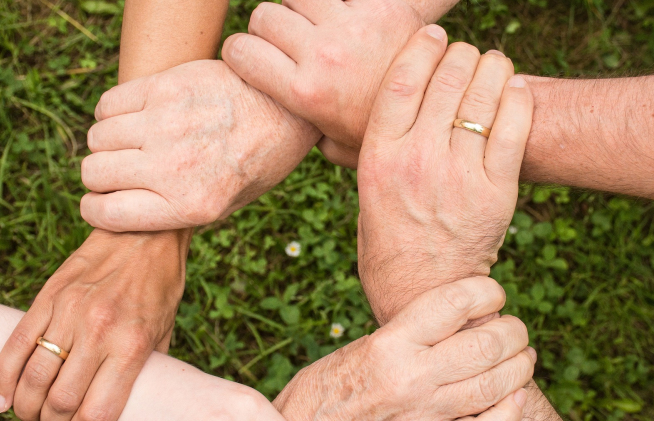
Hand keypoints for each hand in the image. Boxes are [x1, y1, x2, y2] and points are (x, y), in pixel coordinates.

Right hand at [0, 229, 189, 420]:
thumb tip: (129, 404)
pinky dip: (3, 378)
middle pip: (60, 402)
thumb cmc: (160, 286)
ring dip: (27, 408)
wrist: (144, 233)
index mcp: (131, 345)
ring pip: (33, 378)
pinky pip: (15, 344)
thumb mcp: (165, 331)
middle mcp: (99, 331)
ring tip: (32, 414)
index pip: (97, 413)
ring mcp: (69, 312)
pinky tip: (4, 398)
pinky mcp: (48, 296)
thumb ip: (145, 369)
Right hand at [79, 59, 319, 231]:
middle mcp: (174, 167)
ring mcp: (167, 124)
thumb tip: (123, 212)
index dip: (95, 209)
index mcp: (190, 205)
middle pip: (94, 173)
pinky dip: (112, 113)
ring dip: (107, 143)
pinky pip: (108, 104)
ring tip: (131, 142)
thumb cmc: (256, 162)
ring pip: (97, 137)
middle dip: (100, 176)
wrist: (286, 109)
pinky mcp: (165, 87)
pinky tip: (135, 116)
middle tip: (120, 170)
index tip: (100, 202)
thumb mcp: (226, 205)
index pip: (106, 214)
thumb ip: (175, 213)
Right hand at [222, 0, 457, 167]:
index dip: (240, 52)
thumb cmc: (381, 136)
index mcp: (304, 92)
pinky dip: (335, 2)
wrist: (440, 115)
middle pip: (265, 16)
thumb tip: (284, 126)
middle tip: (288, 44)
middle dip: (270, 29)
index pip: (240, 51)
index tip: (251, 58)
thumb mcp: (336, 145)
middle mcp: (321, 55)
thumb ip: (304, 130)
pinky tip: (343, 16)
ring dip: (299, 8)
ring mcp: (350, 27)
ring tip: (315, 26)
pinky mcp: (379, 6)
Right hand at [273, 277, 534, 420]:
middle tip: (514, 327)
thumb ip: (409, 333)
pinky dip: (510, 413)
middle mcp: (410, 377)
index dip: (486, 291)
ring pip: (495, 386)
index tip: (493, 292)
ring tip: (522, 356)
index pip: (454, 303)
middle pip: (486, 344)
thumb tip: (458, 317)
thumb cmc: (326, 385)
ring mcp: (423, 414)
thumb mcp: (363, 345)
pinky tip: (516, 397)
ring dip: (520, 367)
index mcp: (390, 343)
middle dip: (513, 331)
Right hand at [355, 26, 533, 322]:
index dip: (421, 47)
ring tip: (492, 65)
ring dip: (492, 68)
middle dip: (460, 54)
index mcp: (378, 157)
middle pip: (447, 78)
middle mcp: (417, 160)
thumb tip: (372, 108)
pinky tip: (514, 89)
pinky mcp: (495, 191)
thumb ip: (370, 149)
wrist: (421, 292)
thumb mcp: (365, 191)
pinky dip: (518, 98)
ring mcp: (459, 175)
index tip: (433, 35)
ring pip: (483, 95)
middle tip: (465, 54)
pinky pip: (514, 126)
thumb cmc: (387, 241)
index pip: (402, 80)